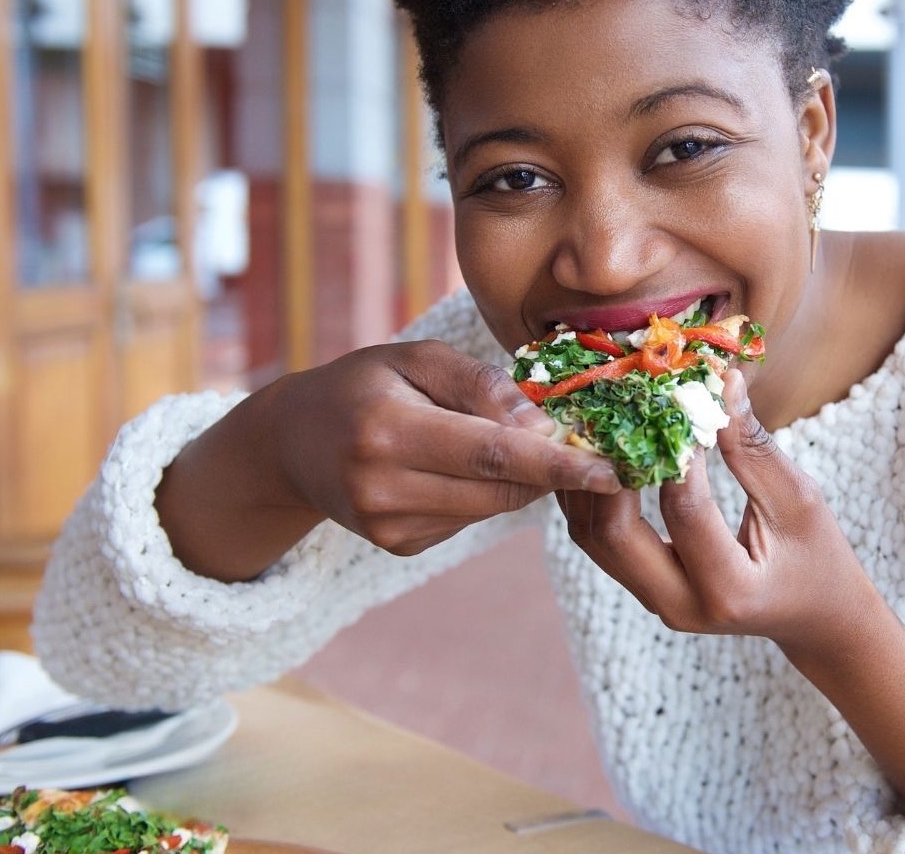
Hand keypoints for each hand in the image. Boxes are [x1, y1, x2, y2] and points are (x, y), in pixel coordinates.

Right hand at [159, 339, 621, 579]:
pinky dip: (486, 492)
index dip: (557, 464)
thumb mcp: (414, 358)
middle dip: (551, 470)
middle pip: (499, 489)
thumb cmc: (363, 383)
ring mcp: (388, 526)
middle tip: (587, 443)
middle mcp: (383, 487)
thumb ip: (478, 385)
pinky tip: (463, 464)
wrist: (292, 442)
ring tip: (521, 442)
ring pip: (490, 508)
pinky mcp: (398, 545)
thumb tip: (540, 424)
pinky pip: (469, 519)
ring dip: (523, 480)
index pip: (491, 454)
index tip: (611, 469)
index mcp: (386, 430)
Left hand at [557, 368, 904, 812]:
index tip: (674, 399)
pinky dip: (593, 495)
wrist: (817, 619)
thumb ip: (753, 446)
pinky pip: (599, 540)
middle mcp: (682, 606)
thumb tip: (722, 380)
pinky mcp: (645, 587)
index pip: (684, 508)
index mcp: (729, 589)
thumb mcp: (798, 499)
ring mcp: (657, 601)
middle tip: (617, 412)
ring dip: (589, 480)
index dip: (675, 450)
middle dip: (609, 468)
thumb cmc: (817, 556)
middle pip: (614, 534)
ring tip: (598, 425)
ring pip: (593, 538)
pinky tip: (599, 452)